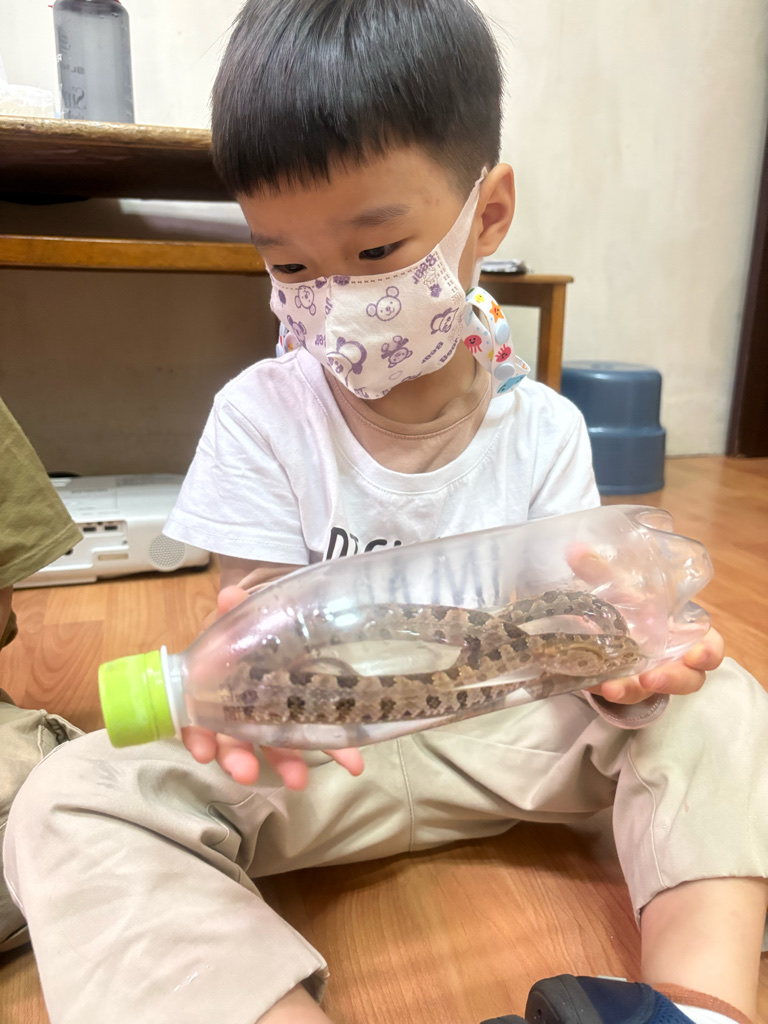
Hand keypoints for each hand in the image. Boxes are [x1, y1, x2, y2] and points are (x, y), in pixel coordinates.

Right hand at [182, 586, 364, 787]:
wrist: (281, 623)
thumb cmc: (252, 629)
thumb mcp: (241, 619)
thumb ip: (235, 611)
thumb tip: (229, 595)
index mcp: (219, 689)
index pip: (200, 719)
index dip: (198, 737)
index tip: (202, 753)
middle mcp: (242, 711)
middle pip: (234, 742)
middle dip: (239, 760)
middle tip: (245, 775)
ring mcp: (276, 718)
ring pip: (274, 746)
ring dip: (286, 764)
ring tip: (300, 780)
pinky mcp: (307, 716)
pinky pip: (317, 736)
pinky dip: (334, 750)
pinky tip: (351, 762)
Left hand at [566, 540, 724, 704]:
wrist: (610, 626)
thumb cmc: (633, 604)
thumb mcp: (621, 586)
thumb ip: (603, 570)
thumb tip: (577, 551)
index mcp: (685, 633)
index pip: (710, 647)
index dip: (708, 653)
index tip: (697, 655)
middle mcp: (673, 660)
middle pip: (687, 679)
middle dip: (672, 680)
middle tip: (651, 679)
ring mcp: (650, 678)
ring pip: (651, 693)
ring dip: (632, 691)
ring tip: (612, 688)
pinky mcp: (625, 688)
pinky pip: (619, 695)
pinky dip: (604, 689)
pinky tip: (589, 683)